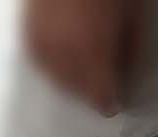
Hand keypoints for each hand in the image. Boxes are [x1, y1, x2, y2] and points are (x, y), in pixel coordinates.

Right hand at [22, 0, 139, 117]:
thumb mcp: (130, 14)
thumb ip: (127, 46)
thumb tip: (124, 69)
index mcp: (92, 52)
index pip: (99, 96)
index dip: (109, 101)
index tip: (114, 102)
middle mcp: (62, 54)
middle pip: (75, 90)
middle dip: (89, 90)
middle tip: (100, 85)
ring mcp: (40, 43)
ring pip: (54, 77)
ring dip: (70, 79)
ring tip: (81, 71)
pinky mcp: (27, 32)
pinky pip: (40, 59)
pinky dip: (52, 62)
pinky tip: (62, 55)